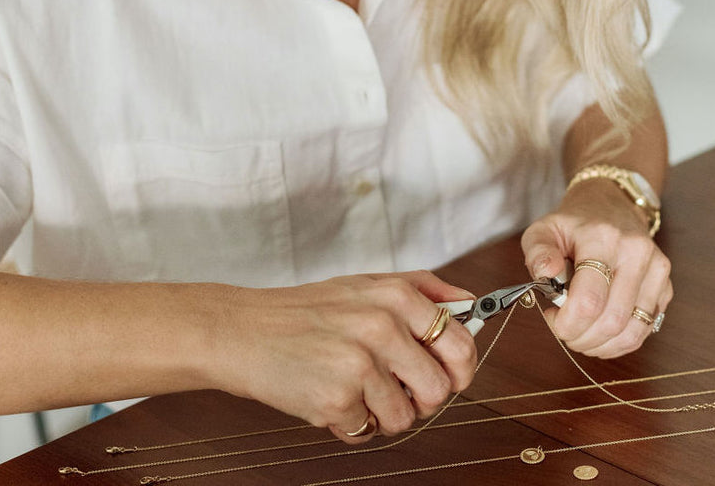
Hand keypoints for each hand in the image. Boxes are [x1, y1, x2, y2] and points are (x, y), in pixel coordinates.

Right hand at [209, 271, 476, 442]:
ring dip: (385, 412)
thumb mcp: (368, 284)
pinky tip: (332, 397)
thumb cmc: (309, 310)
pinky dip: (353, 423)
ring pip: (407, 417)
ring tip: (358, 389)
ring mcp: (360, 364)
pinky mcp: (336, 399)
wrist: (245, 330)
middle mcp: (383, 326)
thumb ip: (423, 289)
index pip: (460, 343)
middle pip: (442, 388)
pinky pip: (368, 430)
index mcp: (397, 296)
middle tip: (404, 390)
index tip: (450, 374)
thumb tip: (470, 304)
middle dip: (427, 398)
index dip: (461, 368)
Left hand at [521, 180, 671, 358]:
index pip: (589, 300)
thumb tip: (545, 273)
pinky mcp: (665, 286)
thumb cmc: (575, 224)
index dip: (567, 323)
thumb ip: (538, 252)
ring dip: (600, 345)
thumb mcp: (544, 229)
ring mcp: (656, 270)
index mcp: (603, 237)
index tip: (552, 318)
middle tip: (564, 330)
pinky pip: (644, 330)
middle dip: (581, 337)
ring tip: (581, 334)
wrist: (612, 207)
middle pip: (612, 321)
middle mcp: (636, 253)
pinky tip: (601, 332)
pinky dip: (619, 342)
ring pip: (631, 333)